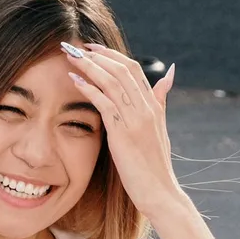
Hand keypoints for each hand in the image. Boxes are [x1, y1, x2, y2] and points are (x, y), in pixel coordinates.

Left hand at [62, 42, 182, 217]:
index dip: (112, 55)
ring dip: (89, 66)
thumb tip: (168, 73)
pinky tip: (75, 81)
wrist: (160, 192)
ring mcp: (136, 120)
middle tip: (75, 46)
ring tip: (70, 57)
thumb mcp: (159, 128)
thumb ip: (159, 99)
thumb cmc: (154, 164)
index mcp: (154, 106)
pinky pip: (105, 103)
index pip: (133, 69)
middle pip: (122, 70)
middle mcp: (147, 108)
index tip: (92, 48)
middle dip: (97, 55)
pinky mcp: (124, 133)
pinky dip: (89, 89)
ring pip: (112, 82)